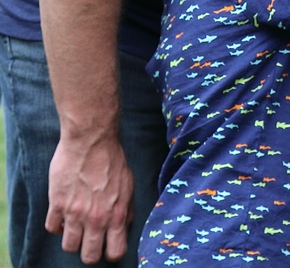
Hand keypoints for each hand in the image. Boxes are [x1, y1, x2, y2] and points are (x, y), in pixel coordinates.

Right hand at [45, 135, 133, 263]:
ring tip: (76, 227)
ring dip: (72, 239)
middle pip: (89, 256)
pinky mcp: (57, 204)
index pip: (115, 251)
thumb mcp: (128, 186)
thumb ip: (125, 210)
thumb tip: (122, 228)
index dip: (112, 252)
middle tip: (90, 241)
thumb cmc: (113, 161)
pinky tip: (64, 215)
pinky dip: (57, 225)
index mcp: (117, 214)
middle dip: (90, 252)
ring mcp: (75, 213)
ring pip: (69, 246)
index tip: (108, 246)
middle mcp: (96, 218)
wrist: (91, 141)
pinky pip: (52, 228)